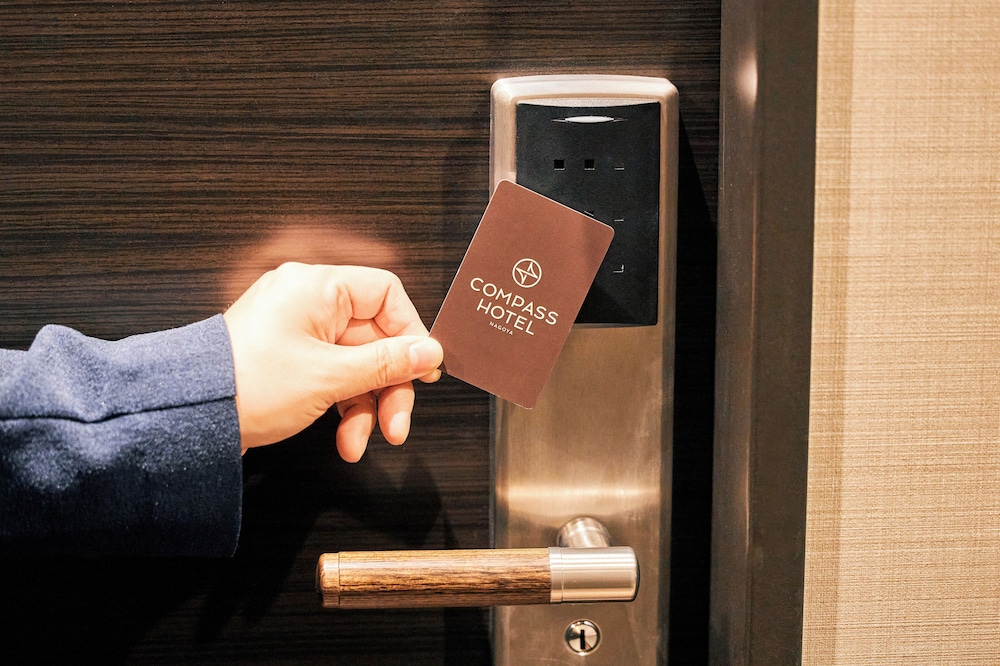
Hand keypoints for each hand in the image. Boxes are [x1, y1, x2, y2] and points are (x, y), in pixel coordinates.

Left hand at [222, 263, 442, 461]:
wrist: (188, 419)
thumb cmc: (244, 386)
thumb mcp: (330, 377)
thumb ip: (387, 363)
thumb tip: (428, 351)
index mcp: (316, 289)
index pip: (386, 294)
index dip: (410, 332)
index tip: (421, 369)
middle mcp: (307, 303)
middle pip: (375, 338)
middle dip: (389, 387)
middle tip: (397, 423)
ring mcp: (297, 333)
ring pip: (356, 365)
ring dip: (367, 406)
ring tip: (362, 441)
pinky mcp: (289, 361)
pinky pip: (333, 377)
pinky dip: (343, 408)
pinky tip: (345, 439)